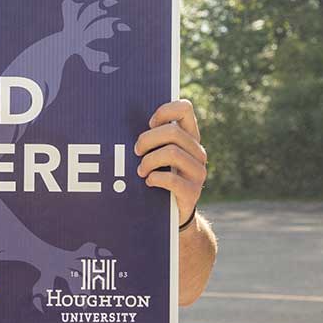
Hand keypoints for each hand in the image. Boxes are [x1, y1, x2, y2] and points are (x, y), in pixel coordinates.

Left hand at [136, 98, 205, 227]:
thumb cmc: (160, 176)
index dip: (165, 111)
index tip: (149, 123)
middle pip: (173, 132)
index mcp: (190, 137)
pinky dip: (155, 178)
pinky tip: (149, 182)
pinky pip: (172, 179)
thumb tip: (124, 121)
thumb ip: (153, 138)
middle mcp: (198, 152)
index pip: (185, 109)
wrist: (173, 214)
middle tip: (136, 151)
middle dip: (148, 140)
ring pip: (172, 153)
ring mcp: (198, 172)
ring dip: (149, 161)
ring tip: (141, 170)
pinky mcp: (193, 192)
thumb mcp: (159, 154)